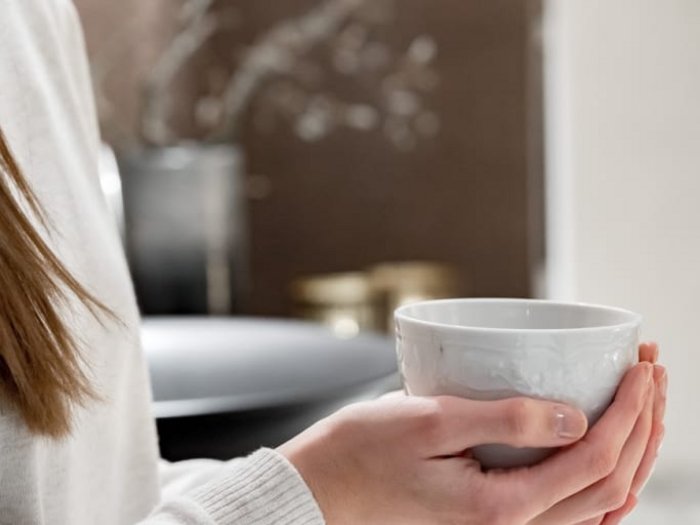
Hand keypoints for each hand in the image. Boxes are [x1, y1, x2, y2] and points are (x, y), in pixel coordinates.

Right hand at [279, 344, 664, 524]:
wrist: (326, 488)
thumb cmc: (364, 452)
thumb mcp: (429, 422)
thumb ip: (505, 420)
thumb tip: (574, 417)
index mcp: (501, 506)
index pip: (593, 460)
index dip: (627, 412)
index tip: (640, 369)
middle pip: (609, 483)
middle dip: (641, 424)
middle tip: (652, 372)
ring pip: (597, 499)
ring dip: (629, 449)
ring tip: (643, 403)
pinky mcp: (492, 514)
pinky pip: (568, 506)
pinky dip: (600, 476)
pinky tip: (606, 453)